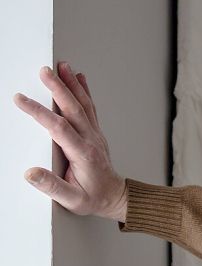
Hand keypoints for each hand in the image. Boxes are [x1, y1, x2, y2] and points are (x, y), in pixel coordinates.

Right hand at [13, 62, 126, 221]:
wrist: (115, 198)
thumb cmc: (93, 199)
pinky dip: (84, 91)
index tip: (21, 99)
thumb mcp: (72, 200)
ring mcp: (95, 134)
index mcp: (83, 154)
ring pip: (83, 105)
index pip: (58, 128)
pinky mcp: (95, 132)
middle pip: (73, 109)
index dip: (39, 112)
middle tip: (44, 70)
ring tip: (62, 65)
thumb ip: (52, 187)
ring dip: (72, 84)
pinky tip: (79, 77)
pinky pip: (90, 108)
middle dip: (58, 88)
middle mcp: (91, 140)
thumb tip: (31, 173)